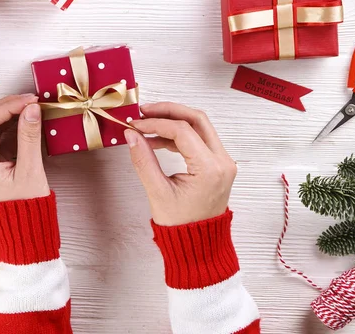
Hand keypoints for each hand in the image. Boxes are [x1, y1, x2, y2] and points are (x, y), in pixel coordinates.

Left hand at [0, 94, 49, 203]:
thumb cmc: (24, 208)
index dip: (8, 106)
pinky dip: (13, 126)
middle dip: (8, 106)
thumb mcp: (30, 170)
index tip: (28, 100)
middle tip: (30, 100)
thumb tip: (31, 110)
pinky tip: (27, 121)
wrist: (24, 231)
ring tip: (31, 108)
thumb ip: (29, 137)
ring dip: (11, 115)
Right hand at [125, 103, 236, 225]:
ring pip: (199, 126)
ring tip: (147, 125)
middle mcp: (222, 161)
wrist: (198, 244)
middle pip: (197, 119)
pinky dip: (178, 135)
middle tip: (144, 111)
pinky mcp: (218, 164)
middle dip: (169, 111)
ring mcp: (223, 161)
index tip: (136, 125)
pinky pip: (199, 139)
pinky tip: (157, 140)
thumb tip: (131, 135)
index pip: (182, 131)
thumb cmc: (180, 224)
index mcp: (210, 169)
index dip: (156, 123)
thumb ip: (143, 160)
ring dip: (174, 121)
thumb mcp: (157, 192)